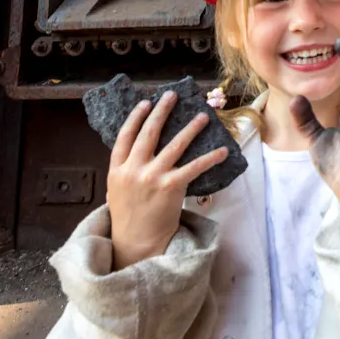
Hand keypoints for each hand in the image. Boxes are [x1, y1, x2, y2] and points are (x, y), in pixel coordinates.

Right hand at [107, 93, 228, 270]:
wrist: (136, 243)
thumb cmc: (130, 216)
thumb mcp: (118, 190)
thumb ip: (127, 169)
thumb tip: (143, 148)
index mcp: (117, 170)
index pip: (125, 136)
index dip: (135, 117)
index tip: (146, 102)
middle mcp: (133, 170)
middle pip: (148, 133)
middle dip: (162, 111)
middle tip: (173, 95)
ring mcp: (151, 178)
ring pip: (174, 145)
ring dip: (191, 128)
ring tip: (203, 116)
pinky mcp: (170, 187)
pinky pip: (194, 167)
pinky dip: (210, 157)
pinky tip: (222, 150)